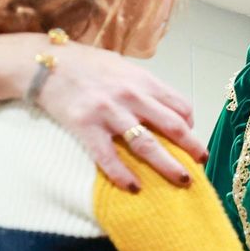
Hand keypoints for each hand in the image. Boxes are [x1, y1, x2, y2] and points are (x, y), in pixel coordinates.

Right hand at [0, 34, 205, 192]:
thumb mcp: (123, 67)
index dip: (191, 125)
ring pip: (147, 144)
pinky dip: (122, 174)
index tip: (191, 139)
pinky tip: (134, 187)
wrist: (47, 62)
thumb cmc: (87, 65)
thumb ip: (144, 87)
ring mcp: (109, 112)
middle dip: (192, 148)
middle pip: (172, 126)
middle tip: (202, 164)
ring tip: (183, 180)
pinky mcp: (86, 126)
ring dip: (168, 165)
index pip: (180, 106)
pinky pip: (108, 156)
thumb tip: (166, 108)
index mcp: (143, 81)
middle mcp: (131, 96)